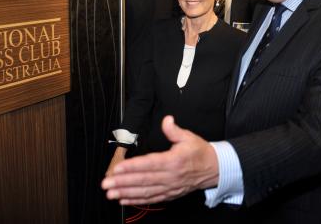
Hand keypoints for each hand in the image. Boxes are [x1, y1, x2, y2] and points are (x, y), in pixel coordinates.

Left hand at [101, 115, 218, 204]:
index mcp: (173, 161)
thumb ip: (174, 130)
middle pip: (143, 180)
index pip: (149, 164)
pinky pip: (151, 199)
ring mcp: (169, 187)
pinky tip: (124, 200)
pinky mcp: (170, 194)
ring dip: (126, 193)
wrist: (214, 169)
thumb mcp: (188, 137)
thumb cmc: (200, 152)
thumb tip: (166, 120)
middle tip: (106, 184)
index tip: (118, 168)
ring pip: (145, 192)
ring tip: (111, 193)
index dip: (132, 167)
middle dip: (123, 182)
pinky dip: (137, 200)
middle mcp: (170, 176)